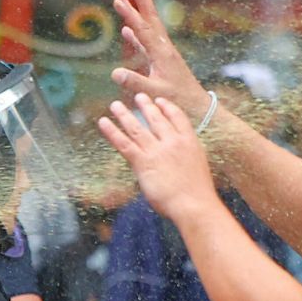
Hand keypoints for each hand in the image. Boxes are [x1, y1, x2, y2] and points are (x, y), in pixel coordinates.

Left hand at [99, 94, 216, 225]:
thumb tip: (175, 162)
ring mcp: (157, 151)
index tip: (161, 100)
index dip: (168, 107)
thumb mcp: (196, 168)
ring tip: (115, 105)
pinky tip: (103, 122)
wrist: (194, 204)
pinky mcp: (143, 163)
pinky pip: (124, 143)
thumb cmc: (198, 193)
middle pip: (156, 119)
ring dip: (124, 114)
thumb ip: (184, 159)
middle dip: (146, 106)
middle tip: (138, 95)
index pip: (178, 117)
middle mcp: (172, 142)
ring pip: (137, 128)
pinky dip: (112, 132)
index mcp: (189, 141)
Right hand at [110, 0, 212, 122]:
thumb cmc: (178, 100)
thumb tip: (115, 72)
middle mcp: (163, 48)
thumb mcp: (155, 92)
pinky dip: (136, 33)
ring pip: (148, 26)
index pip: (142, 28)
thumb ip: (135, 82)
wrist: (197, 106)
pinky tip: (126, 31)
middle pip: (149, 16)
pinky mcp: (161, 60)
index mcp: (161, 53)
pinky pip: (145, 42)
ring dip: (137, 11)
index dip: (130, 13)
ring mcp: (162, 52)